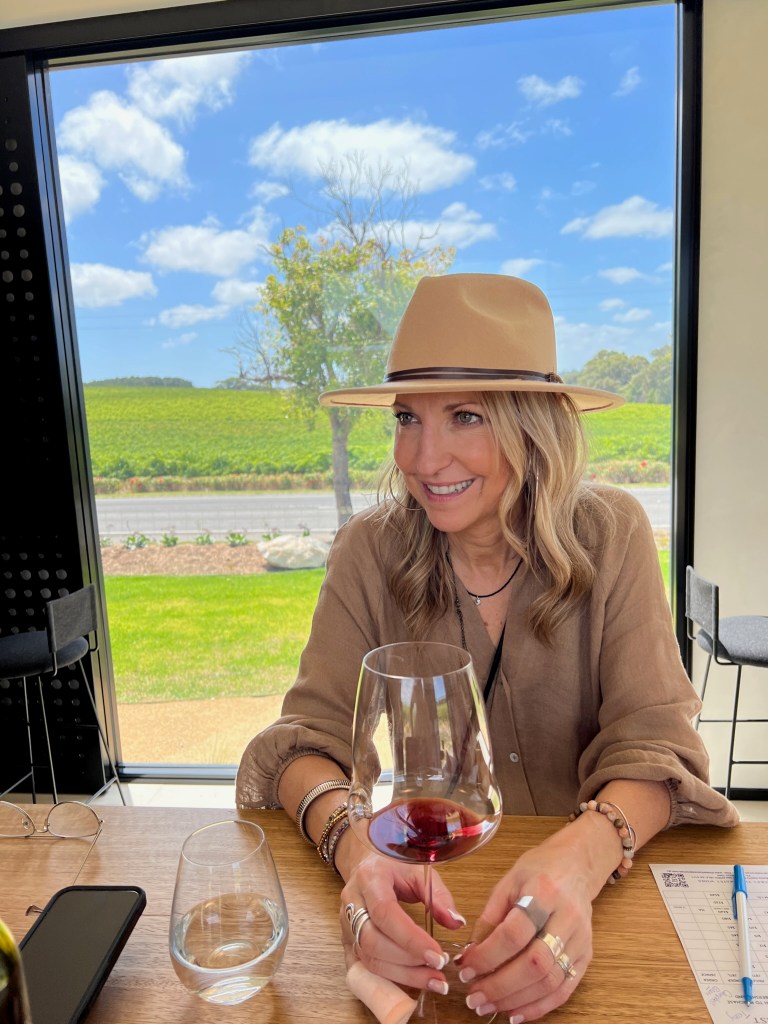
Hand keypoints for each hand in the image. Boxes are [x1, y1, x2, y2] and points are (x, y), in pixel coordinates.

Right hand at [339, 851, 464, 992]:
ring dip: (401, 976)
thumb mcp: (419, 870)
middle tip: (438, 970)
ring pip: (367, 959)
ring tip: (432, 980)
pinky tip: (407, 987)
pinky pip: (360, 969)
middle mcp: (351, 902)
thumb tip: (457, 923)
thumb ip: (438, 895)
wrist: (367, 862)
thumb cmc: (395, 866)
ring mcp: (345, 924)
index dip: (411, 939)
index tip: (438, 956)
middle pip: (372, 941)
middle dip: (407, 962)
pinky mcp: (346, 941)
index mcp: (370, 878)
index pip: (385, 913)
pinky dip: (383, 982)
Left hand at [456, 826, 599, 1020]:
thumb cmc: (539, 870)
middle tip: (473, 996)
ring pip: (549, 981)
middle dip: (500, 986)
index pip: (513, 933)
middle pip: (534, 963)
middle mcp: (567, 917)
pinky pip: (564, 990)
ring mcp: (580, 940)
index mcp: (543, 891)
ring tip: (488, 1005)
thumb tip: (470, 954)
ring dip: (515, 1000)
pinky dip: (539, 1007)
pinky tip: (515, 1012)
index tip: (465, 968)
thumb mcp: (508, 881)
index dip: (487, 955)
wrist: (576, 864)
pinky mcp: (586, 956)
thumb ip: (490, 917)